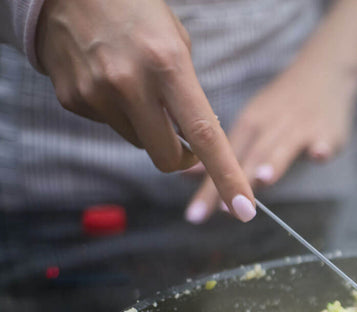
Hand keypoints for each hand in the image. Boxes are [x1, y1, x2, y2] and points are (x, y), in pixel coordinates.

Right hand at [35, 0, 255, 220]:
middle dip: (182, 159)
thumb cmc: (134, 10)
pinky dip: (117, 112)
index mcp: (168, 65)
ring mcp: (97, 93)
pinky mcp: (73, 99)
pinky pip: (109, 125)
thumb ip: (188, 90)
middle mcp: (130, 83)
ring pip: (138, 142)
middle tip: (186, 142)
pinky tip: (108, 78)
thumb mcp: (175, 40)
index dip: (227, 175)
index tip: (245, 209)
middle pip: (168, 157)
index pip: (205, 134)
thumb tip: (198, 137)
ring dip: (147, 128)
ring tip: (137, 85)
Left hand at [184, 63, 356, 222]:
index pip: (223, 161)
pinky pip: (324, 139)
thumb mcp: (248, 125)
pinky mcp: (326, 130)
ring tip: (262, 179)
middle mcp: (269, 126)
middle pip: (250, 158)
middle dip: (237, 183)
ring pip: (284, 146)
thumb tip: (185, 176)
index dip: (210, 187)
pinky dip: (321, 147)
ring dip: (274, 162)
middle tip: (225, 210)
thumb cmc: (281, 107)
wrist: (322, 73)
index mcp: (247, 126)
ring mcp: (299, 127)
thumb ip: (223, 154)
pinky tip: (319, 155)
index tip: (195, 215)